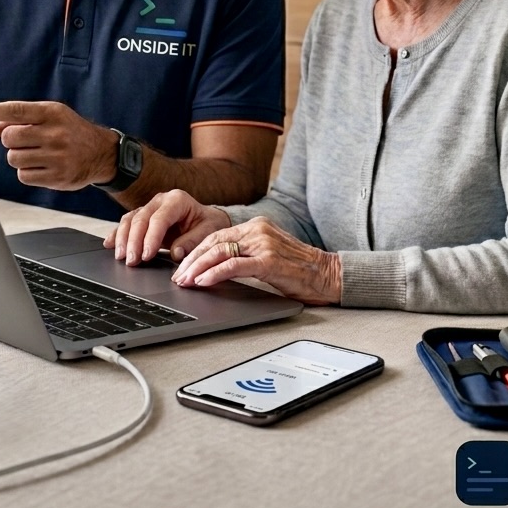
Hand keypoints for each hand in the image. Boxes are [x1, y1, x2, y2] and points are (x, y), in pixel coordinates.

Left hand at [0, 100, 115, 190]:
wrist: (101, 153)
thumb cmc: (69, 130)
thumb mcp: (49, 116)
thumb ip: (20, 119)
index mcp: (51, 113)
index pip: (15, 110)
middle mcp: (55, 133)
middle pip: (9, 138)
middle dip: (10, 140)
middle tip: (24, 140)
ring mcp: (57, 157)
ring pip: (14, 159)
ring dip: (18, 157)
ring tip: (36, 153)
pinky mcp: (58, 177)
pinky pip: (23, 176)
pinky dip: (27, 172)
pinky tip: (42, 166)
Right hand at [105, 189, 229, 264]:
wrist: (206, 219)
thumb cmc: (208, 224)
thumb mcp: (209, 231)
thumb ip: (193, 241)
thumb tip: (176, 253)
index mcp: (177, 200)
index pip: (159, 218)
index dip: (151, 237)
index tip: (147, 255)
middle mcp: (160, 200)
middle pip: (141, 218)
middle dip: (134, 241)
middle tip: (132, 261)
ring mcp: (149, 207)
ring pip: (130, 219)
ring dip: (123, 239)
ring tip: (121, 257)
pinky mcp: (142, 216)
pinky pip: (126, 223)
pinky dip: (117, 234)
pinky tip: (109, 244)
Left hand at [171, 217, 341, 304]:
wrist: (329, 275)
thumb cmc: (300, 270)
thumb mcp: (268, 256)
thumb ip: (246, 255)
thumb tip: (215, 268)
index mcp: (256, 226)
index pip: (216, 236)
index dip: (195, 251)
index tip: (182, 266)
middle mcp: (258, 230)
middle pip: (213, 242)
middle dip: (191, 260)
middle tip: (177, 276)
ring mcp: (263, 244)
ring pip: (219, 252)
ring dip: (197, 268)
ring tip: (185, 281)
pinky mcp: (269, 261)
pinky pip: (233, 265)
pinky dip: (214, 273)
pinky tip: (203, 281)